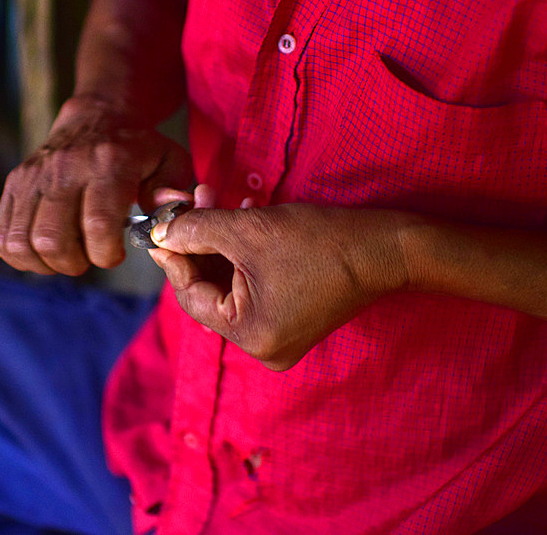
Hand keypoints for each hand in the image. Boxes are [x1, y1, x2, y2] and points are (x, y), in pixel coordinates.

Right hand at [0, 98, 192, 274]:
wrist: (98, 116)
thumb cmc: (138, 149)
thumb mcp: (171, 160)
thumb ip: (173, 191)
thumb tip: (163, 219)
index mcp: (108, 163)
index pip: (97, 224)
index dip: (106, 254)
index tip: (115, 255)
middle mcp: (65, 169)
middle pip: (52, 240)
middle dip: (74, 264)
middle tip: (89, 258)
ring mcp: (34, 176)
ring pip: (22, 242)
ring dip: (45, 263)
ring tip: (67, 256)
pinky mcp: (14, 184)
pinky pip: (1, 235)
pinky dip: (20, 255)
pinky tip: (44, 251)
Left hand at [148, 201, 412, 369]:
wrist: (386, 247)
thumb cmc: (320, 242)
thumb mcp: (248, 230)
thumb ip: (197, 231)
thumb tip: (160, 234)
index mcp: (251, 336)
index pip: (192, 296)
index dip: (173, 257)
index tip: (159, 227)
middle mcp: (264, 348)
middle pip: (212, 290)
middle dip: (201, 242)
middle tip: (192, 202)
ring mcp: (282, 336)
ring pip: (233, 284)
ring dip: (223, 241)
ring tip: (217, 198)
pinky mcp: (296, 319)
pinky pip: (256, 287)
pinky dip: (246, 254)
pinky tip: (245, 215)